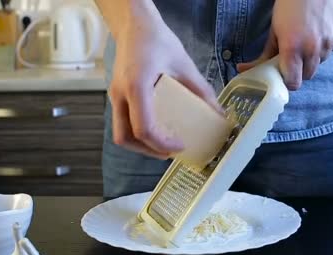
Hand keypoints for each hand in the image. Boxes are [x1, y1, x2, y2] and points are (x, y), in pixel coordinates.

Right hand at [109, 16, 218, 158]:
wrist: (134, 25)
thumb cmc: (157, 40)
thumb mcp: (184, 64)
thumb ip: (201, 90)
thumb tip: (218, 113)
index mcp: (137, 86)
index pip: (143, 128)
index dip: (162, 144)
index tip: (180, 145)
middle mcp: (120, 94)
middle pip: (125, 137)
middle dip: (148, 150)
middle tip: (170, 152)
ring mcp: (114, 96)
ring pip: (120, 133)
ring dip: (140, 145)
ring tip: (162, 145)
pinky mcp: (116, 96)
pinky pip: (122, 123)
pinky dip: (136, 133)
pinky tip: (155, 129)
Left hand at [238, 0, 332, 89]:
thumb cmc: (290, 5)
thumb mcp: (274, 31)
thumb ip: (264, 55)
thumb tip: (244, 69)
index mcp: (293, 49)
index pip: (294, 83)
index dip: (289, 81)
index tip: (286, 75)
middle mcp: (313, 49)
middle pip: (308, 75)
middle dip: (300, 69)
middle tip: (295, 55)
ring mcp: (330, 43)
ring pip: (321, 62)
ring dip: (314, 56)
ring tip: (308, 37)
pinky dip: (326, 45)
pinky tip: (319, 30)